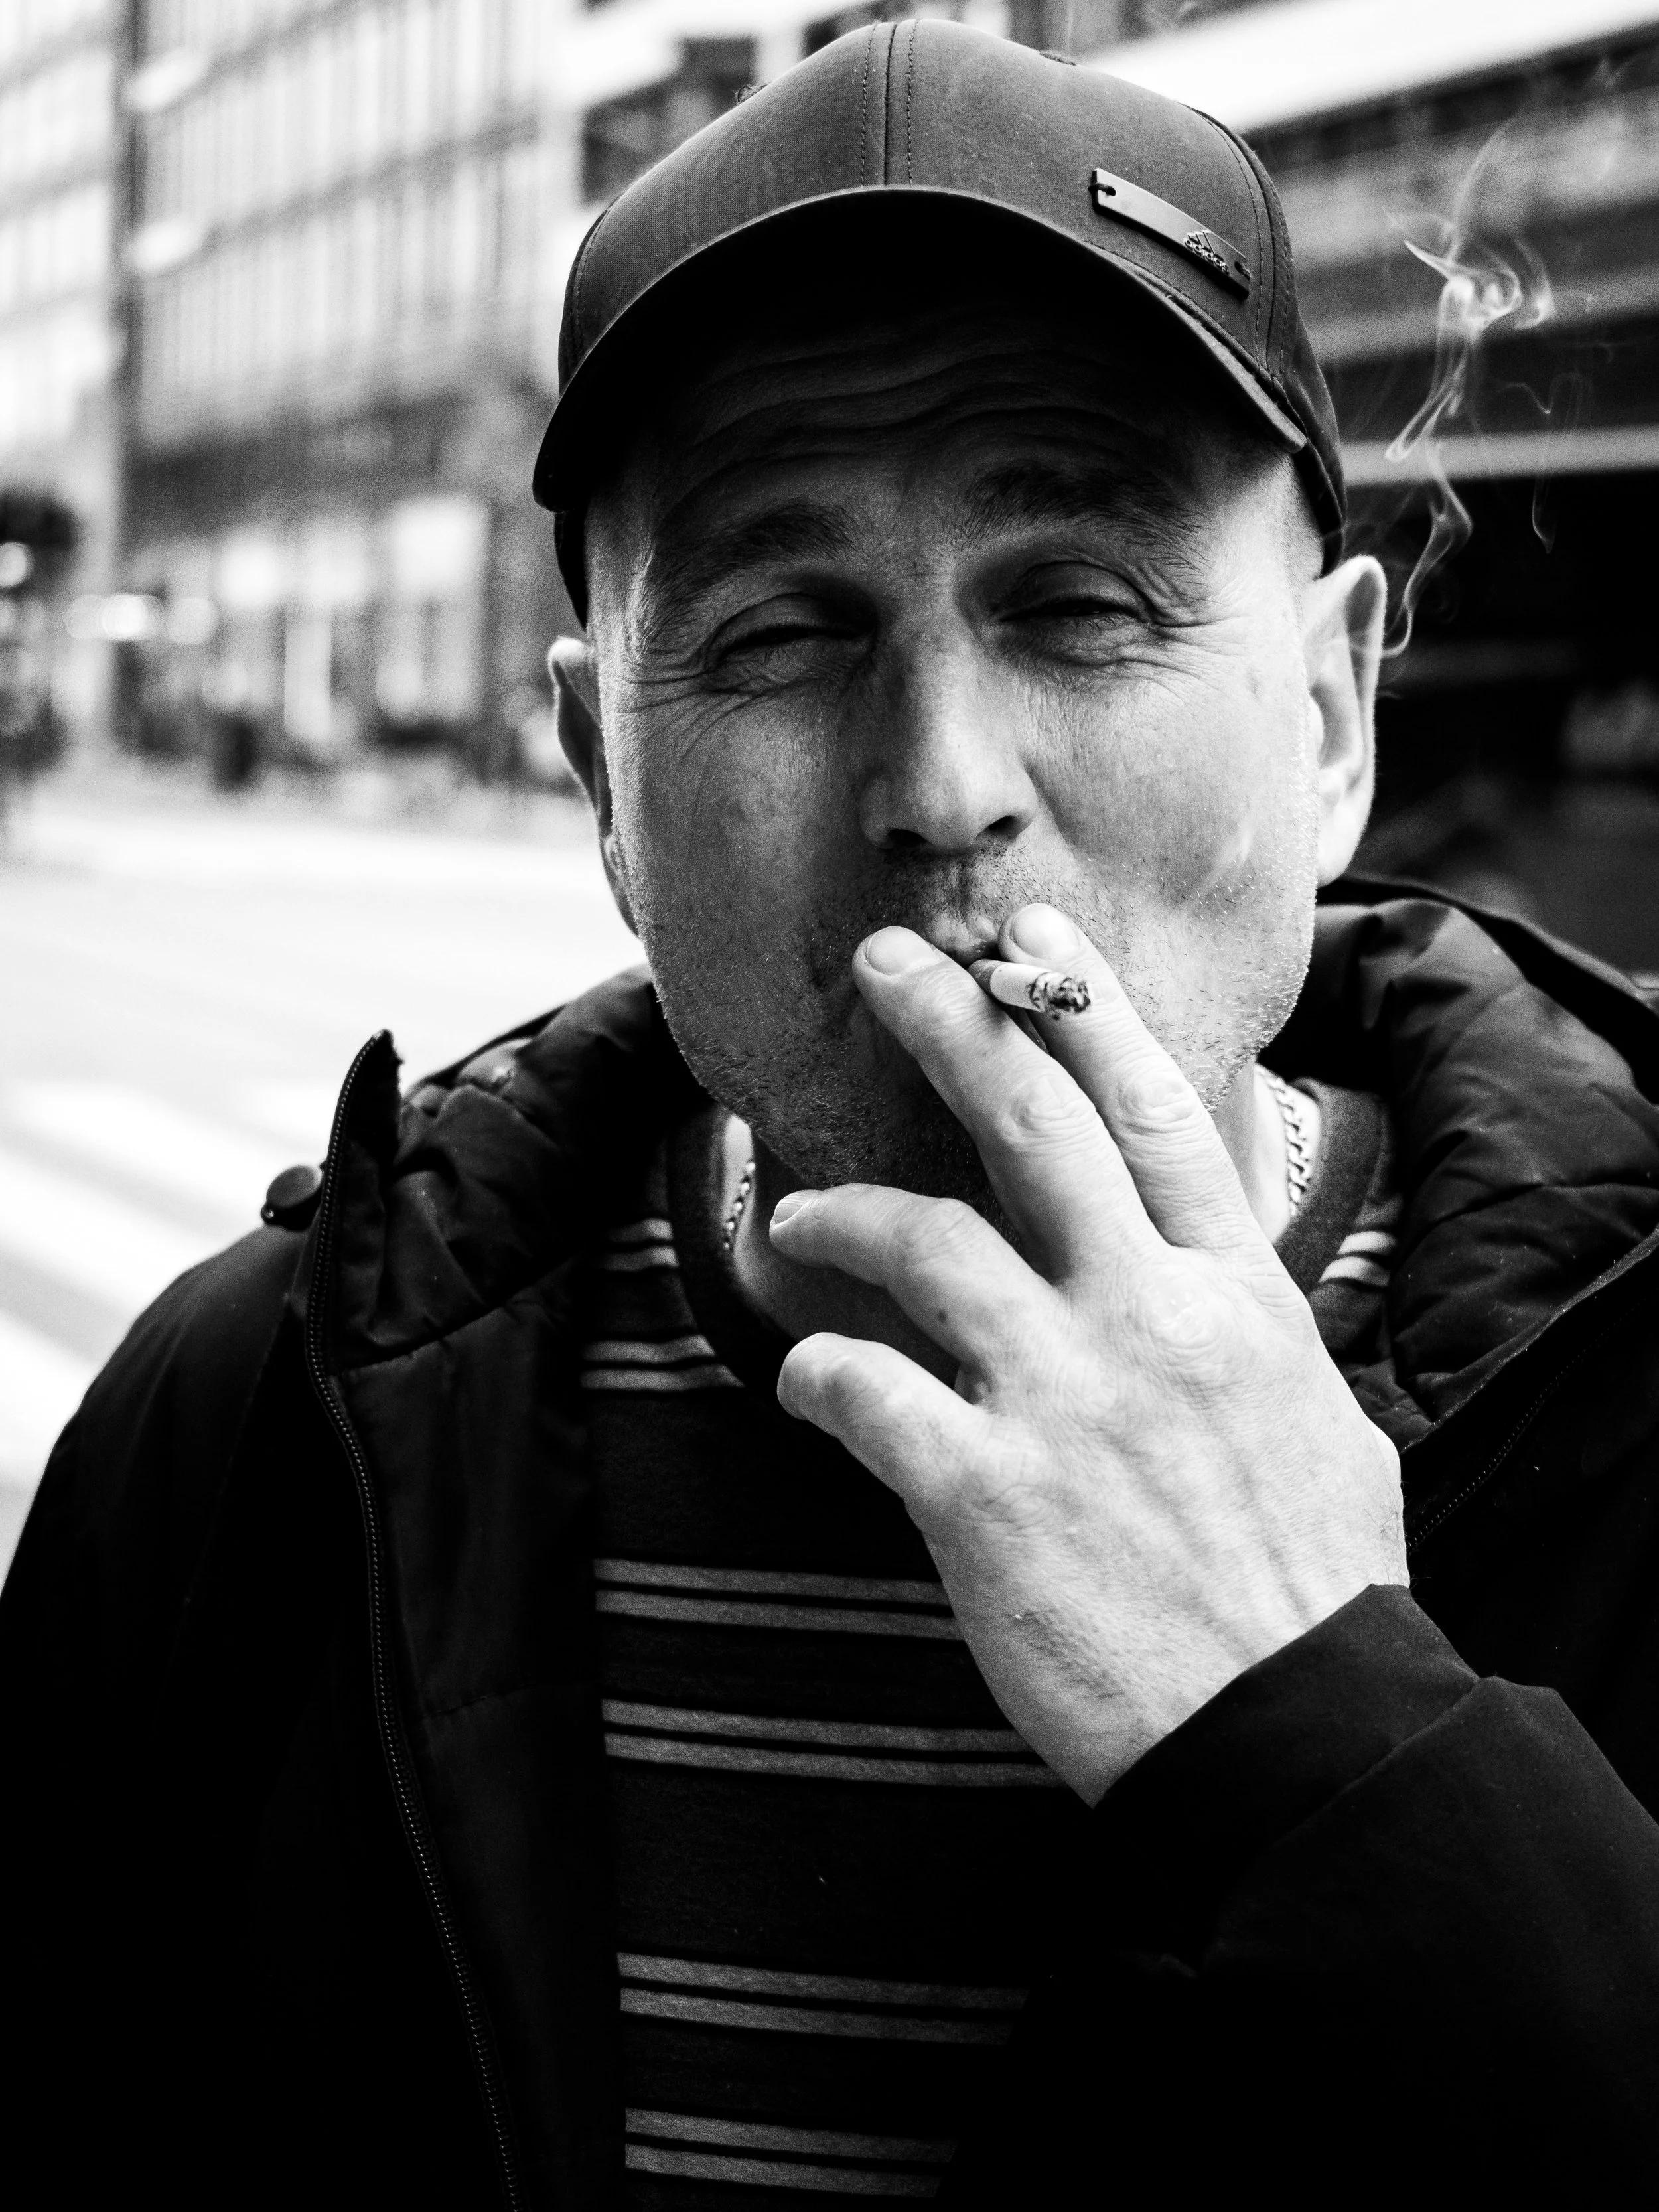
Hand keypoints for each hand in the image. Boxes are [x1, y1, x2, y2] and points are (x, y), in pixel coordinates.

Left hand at [770, 904, 1406, 1802]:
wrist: (1295, 1735)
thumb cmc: (1308, 1588)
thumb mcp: (1314, 1419)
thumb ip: (1236, 1329)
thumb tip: (1186, 1279)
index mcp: (1233, 1297)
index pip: (1154, 1114)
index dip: (1085, 1009)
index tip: (1030, 942)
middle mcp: (1147, 1321)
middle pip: (1035, 1128)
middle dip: (950, 1026)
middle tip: (884, 968)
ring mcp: (1062, 1401)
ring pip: (925, 1244)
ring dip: (843, 1213)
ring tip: (800, 1211)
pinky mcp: (983, 1494)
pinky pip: (862, 1392)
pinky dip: (818, 1371)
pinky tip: (807, 1376)